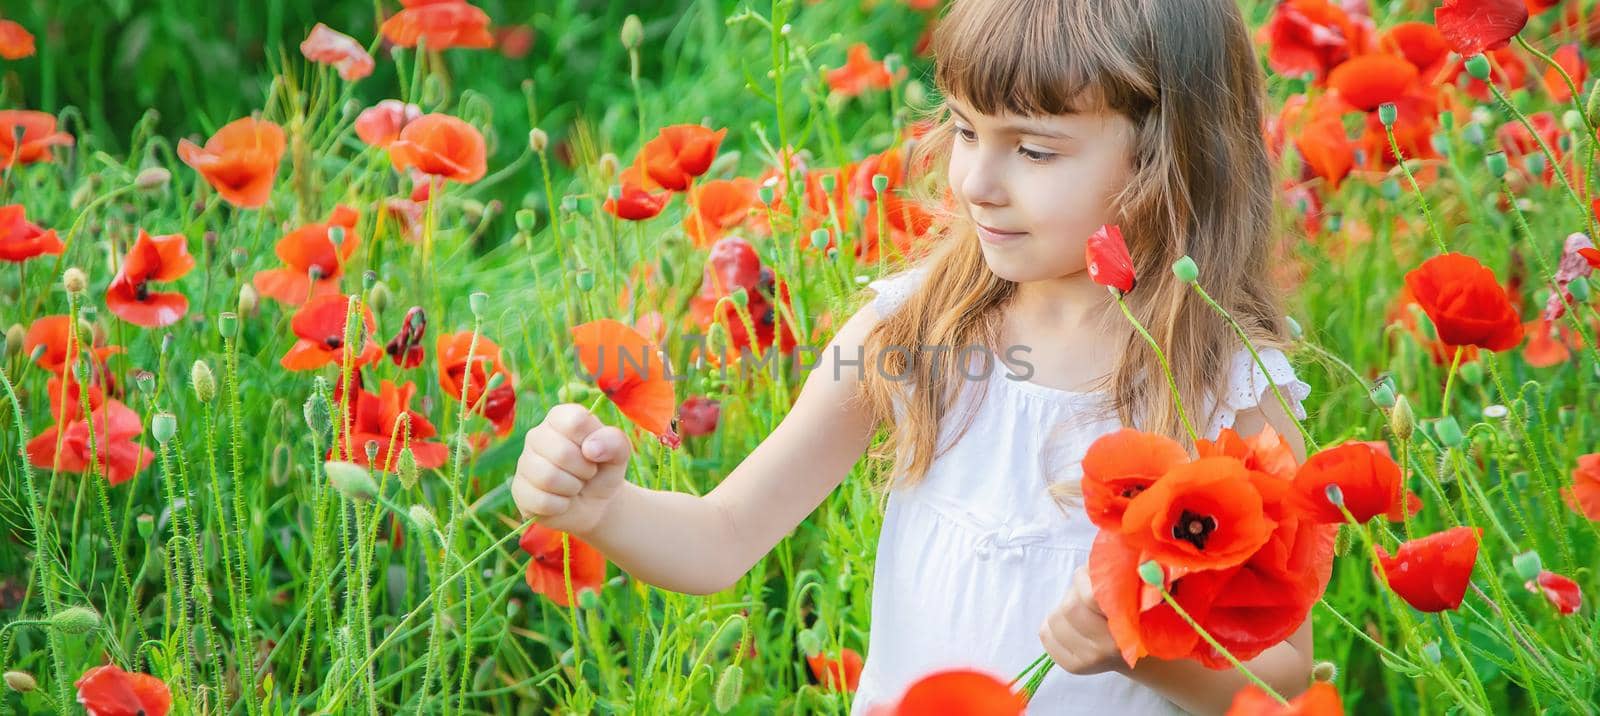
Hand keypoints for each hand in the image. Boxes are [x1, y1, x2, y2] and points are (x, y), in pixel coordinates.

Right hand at [510, 403, 632, 535]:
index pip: (575, 421)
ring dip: (572, 488)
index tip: (595, 451)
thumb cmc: (603, 469)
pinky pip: (542, 501)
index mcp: (560, 417)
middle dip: (585, 470)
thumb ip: (614, 441)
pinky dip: (561, 505)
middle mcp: (536, 435)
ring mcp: (524, 463)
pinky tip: (563, 500)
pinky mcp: (520, 490)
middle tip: (587, 473)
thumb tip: (590, 449)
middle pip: (561, 452)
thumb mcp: (619, 453)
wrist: (595, 502)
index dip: (593, 442)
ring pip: (548, 478)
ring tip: (575, 485)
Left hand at [1038, 566, 1126, 675]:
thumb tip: (1095, 561)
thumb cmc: (1133, 611)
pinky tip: (1070, 622)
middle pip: (1070, 607)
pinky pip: (1046, 635)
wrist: (1138, 651)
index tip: (1099, 577)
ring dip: (1064, 606)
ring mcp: (1090, 659)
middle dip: (1076, 592)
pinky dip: (1052, 624)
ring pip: (1055, 618)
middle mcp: (1108, 647)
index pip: (1090, 597)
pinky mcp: (1074, 666)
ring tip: (1081, 607)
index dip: (1090, 580)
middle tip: (1088, 591)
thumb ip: (1113, 575)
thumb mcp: (1132, 589)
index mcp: (1127, 625)